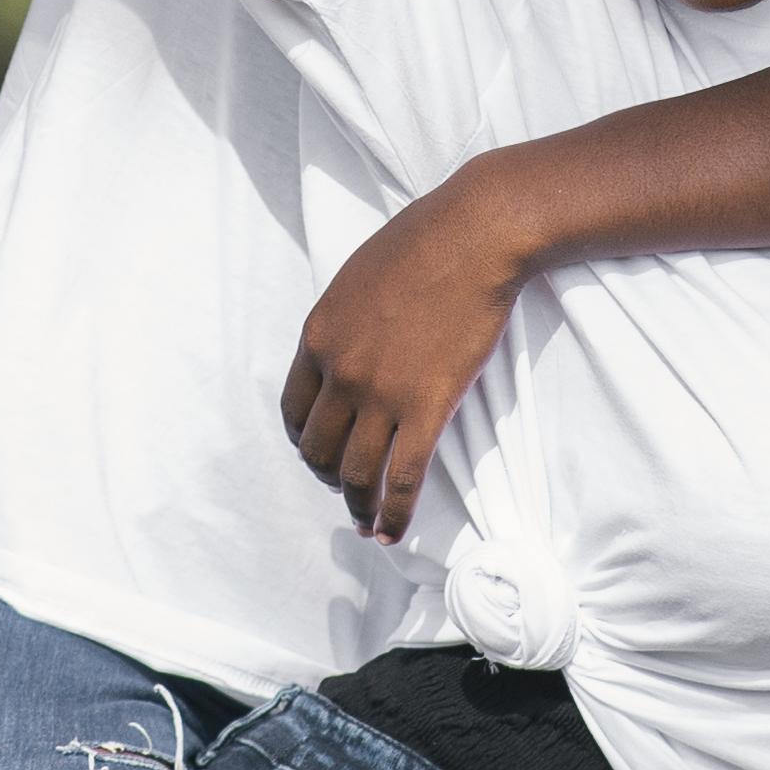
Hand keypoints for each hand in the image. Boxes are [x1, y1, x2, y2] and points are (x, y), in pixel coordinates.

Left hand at [280, 166, 534, 541]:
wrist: (475, 235)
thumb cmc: (425, 241)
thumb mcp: (358, 277)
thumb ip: (344, 320)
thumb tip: (347, 345)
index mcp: (318, 336)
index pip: (294, 409)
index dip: (303, 440)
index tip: (317, 452)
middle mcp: (340, 372)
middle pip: (318, 447)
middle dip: (327, 476)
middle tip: (345, 488)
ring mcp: (381, 394)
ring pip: (354, 472)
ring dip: (356, 505)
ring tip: (365, 523)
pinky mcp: (426, 409)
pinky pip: (402, 479)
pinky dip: (393, 515)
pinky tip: (391, 534)